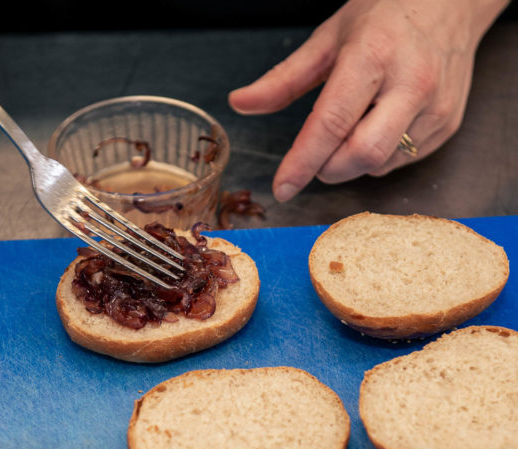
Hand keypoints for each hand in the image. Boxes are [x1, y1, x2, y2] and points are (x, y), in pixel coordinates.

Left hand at [228, 0, 509, 201]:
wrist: (453, 3)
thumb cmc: (385, 15)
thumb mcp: (328, 38)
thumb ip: (283, 79)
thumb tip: (240, 103)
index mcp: (373, 56)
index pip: (332, 123)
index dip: (303, 162)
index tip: (282, 187)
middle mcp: (412, 83)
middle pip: (362, 154)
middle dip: (328, 169)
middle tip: (314, 158)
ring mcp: (437, 106)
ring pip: (382, 164)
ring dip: (352, 163)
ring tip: (351, 127)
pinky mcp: (450, 124)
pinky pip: (403, 160)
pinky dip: (377, 157)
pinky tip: (376, 126)